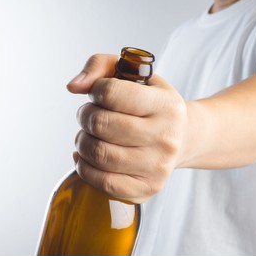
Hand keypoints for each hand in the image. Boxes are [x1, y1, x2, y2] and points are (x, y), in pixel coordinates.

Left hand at [68, 54, 187, 202]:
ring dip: (82, 142)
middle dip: (85, 117)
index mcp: (165, 105)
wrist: (181, 138)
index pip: (110, 93)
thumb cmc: (151, 105)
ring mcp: (157, 167)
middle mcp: (165, 137)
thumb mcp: (134, 74)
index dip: (95, 91)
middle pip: (100, 124)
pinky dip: (84, 167)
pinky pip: (102, 182)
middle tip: (89, 116)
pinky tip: (88, 157)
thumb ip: (100, 65)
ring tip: (88, 136)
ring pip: (98, 153)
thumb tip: (73, 86)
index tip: (98, 95)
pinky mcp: (146, 189)